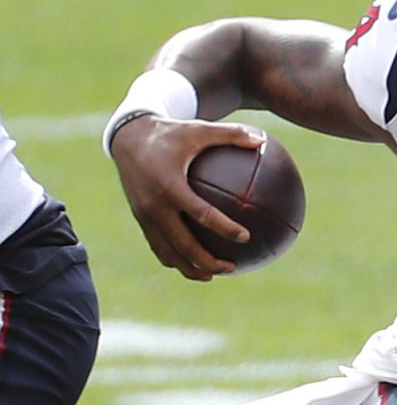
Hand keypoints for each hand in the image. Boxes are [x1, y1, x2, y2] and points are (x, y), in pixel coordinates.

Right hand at [109, 118, 257, 279]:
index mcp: (170, 186)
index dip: (224, 228)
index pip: (201, 214)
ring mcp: (144, 215)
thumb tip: (261, 140)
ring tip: (213, 275)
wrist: (127, 137)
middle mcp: (154, 205)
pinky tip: (196, 263)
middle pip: (182, 244)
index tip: (245, 237)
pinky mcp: (140, 218)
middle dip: (207, 262)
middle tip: (232, 268)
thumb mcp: (198, 129)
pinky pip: (158, 245)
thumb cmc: (170, 133)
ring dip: (189, 268)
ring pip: (166, 252)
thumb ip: (230, 135)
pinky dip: (175, 258)